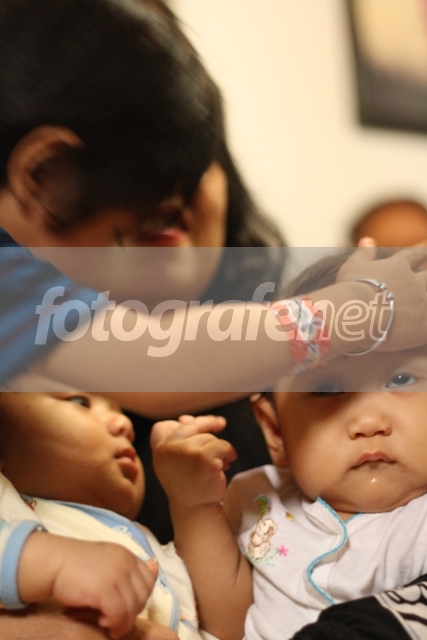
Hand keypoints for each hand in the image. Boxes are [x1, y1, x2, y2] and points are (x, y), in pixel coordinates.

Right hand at [19, 533, 157, 639]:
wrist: (53, 562)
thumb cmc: (77, 566)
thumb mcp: (107, 562)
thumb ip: (127, 569)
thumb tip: (155, 566)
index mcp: (127, 555)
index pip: (149, 580)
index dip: (140, 597)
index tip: (125, 607)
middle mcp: (126, 562)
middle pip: (142, 595)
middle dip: (132, 612)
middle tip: (116, 621)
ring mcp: (117, 574)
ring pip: (132, 607)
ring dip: (122, 621)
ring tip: (107, 624)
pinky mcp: (105, 588)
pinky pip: (119, 613)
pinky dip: (113, 622)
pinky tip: (100, 621)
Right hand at [151, 415, 236, 507]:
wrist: (196, 510)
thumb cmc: (188, 486)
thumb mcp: (176, 462)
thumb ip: (179, 441)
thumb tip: (186, 418)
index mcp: (159, 452)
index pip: (161, 427)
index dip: (176, 424)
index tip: (189, 423)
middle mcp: (169, 450)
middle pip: (191, 425)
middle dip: (209, 422)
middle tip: (221, 423)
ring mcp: (186, 452)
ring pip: (210, 438)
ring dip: (219, 448)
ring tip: (219, 463)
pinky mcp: (204, 458)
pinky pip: (222, 445)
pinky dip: (229, 453)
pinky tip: (225, 465)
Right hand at [336, 246, 426, 351]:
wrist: (356, 315)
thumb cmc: (351, 289)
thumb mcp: (353, 266)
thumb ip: (363, 253)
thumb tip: (367, 239)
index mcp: (399, 267)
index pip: (414, 256)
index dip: (421, 254)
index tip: (426, 253)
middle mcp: (414, 283)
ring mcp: (421, 305)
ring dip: (425, 300)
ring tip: (423, 303)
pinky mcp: (422, 327)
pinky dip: (424, 324)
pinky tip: (423, 328)